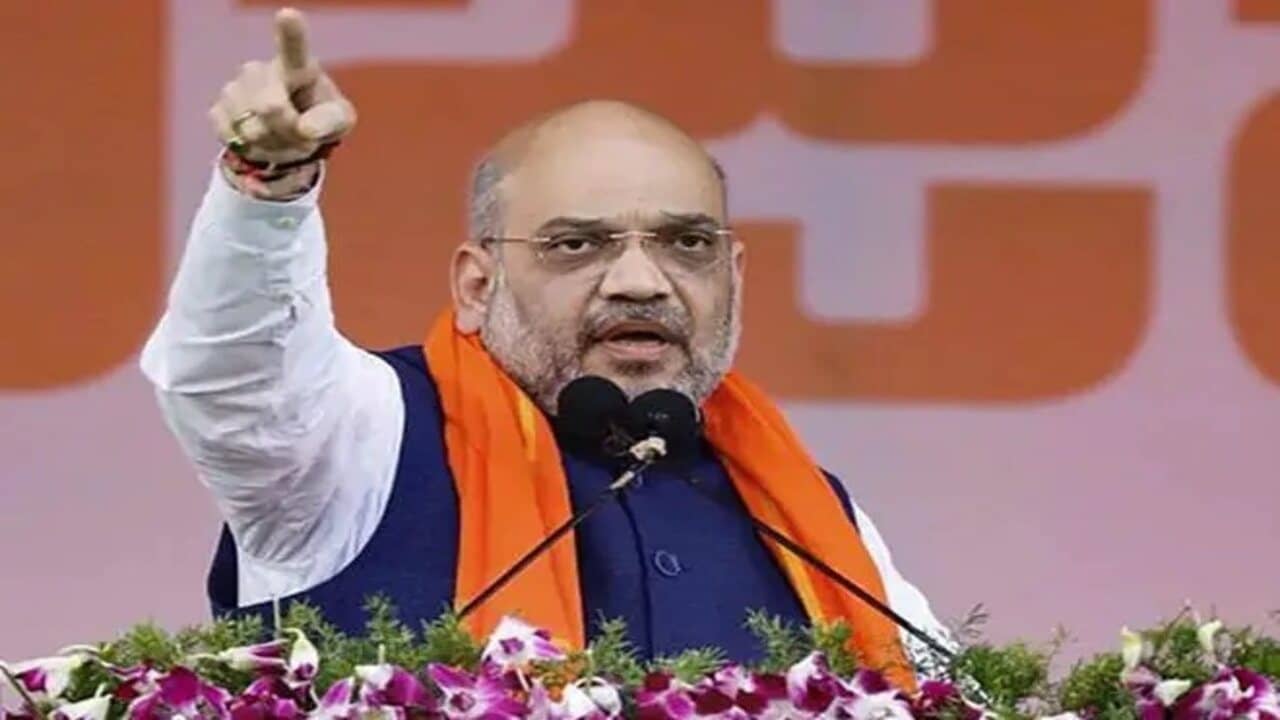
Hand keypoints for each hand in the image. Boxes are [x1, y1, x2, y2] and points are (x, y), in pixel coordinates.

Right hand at [209, 7, 355, 166]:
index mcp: (297, 65)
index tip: (288, 15)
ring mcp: (235, 88)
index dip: (290, 31)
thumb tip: (306, 128)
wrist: (290, 135)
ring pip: (252, 130)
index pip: (293, 46)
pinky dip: (252, 149)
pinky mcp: (218, 110)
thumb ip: (328, 122)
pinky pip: (234, 138)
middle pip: (270, 108)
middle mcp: (260, 69)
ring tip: (281, 136)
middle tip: (302, 135)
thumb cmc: (320, 119)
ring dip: (272, 144)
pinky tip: (259, 139)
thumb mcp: (338, 121)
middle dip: (288, 131)